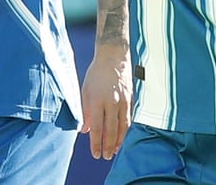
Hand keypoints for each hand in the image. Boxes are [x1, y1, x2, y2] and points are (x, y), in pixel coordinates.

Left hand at [80, 42, 130, 159]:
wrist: (113, 58)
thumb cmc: (96, 74)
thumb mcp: (85, 91)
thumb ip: (84, 111)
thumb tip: (84, 130)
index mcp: (97, 100)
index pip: (97, 128)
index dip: (96, 143)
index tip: (96, 154)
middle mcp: (111, 103)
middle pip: (111, 131)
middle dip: (108, 146)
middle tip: (106, 157)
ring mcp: (123, 102)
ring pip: (122, 127)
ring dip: (119, 141)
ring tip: (115, 150)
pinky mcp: (130, 100)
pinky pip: (129, 119)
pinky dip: (126, 130)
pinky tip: (122, 136)